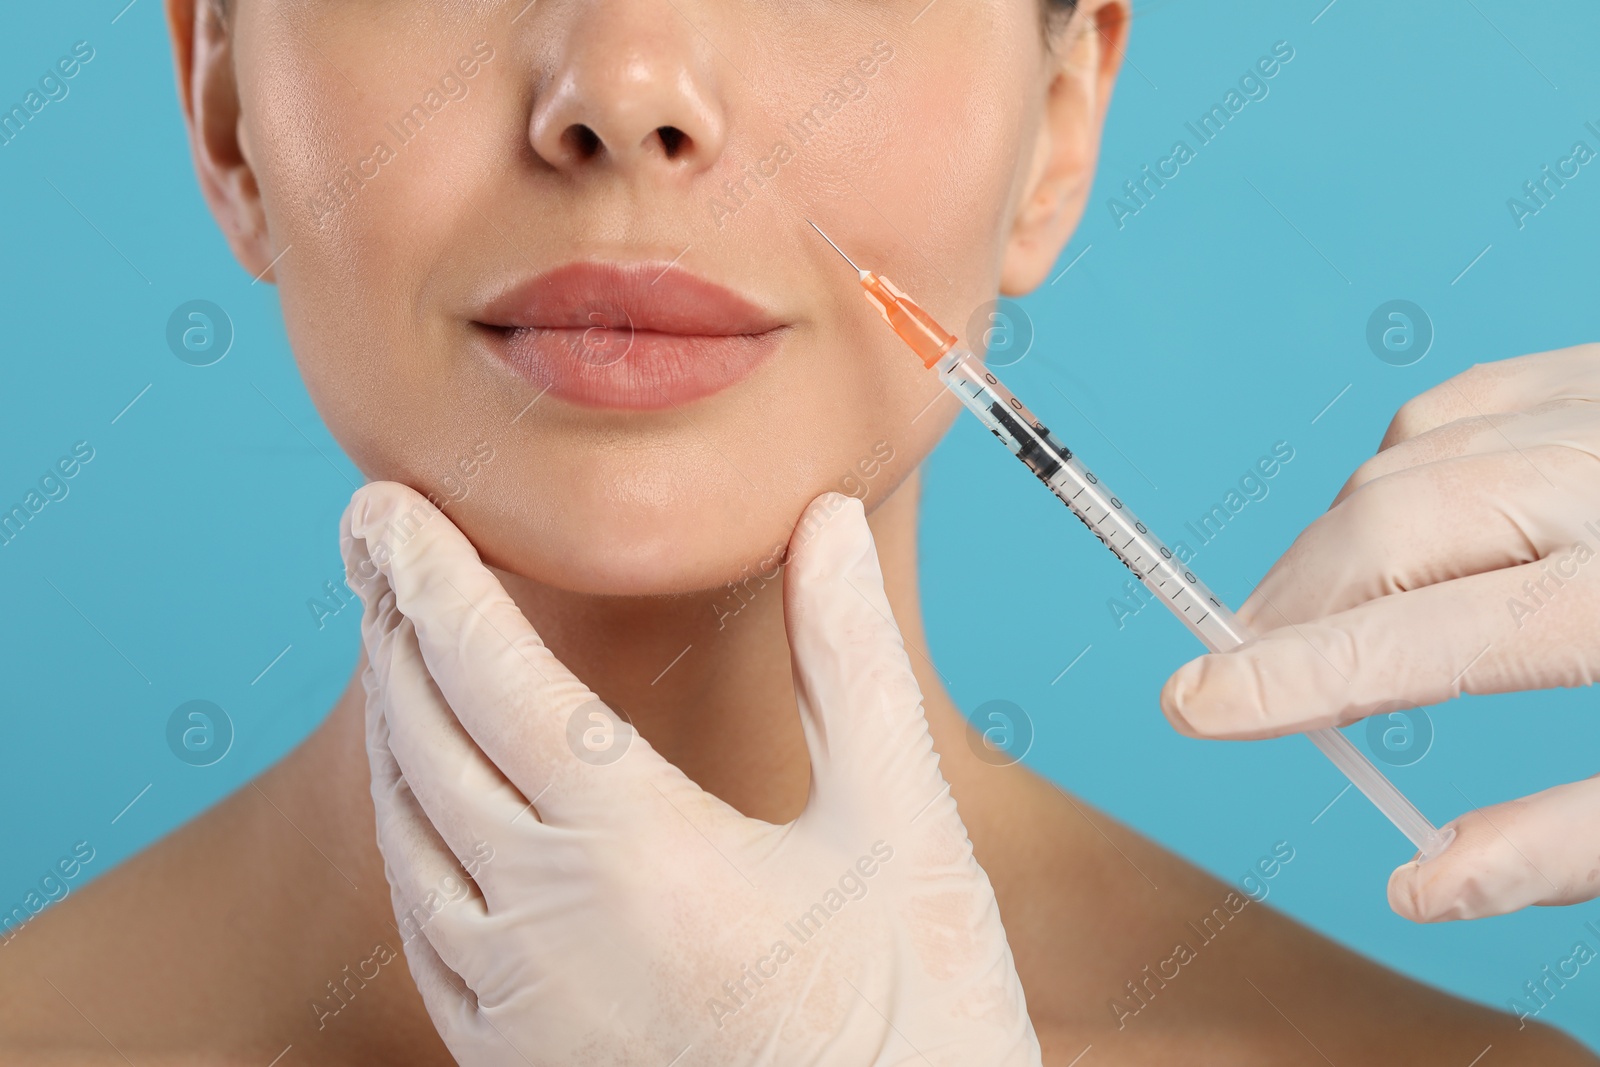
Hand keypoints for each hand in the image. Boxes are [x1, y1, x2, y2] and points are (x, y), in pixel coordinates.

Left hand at [340, 482, 1040, 1065]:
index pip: (491, 677)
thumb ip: (849, 666)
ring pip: (406, 834)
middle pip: (425, 742)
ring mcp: (516, 1011)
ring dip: (393, 726)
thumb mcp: (900, 832)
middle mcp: (545, 928)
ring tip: (398, 652)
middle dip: (394, 631)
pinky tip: (430, 807)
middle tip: (379, 552)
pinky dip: (409, 834)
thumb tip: (825, 526)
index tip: (384, 507)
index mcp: (634, 849)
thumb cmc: (916, 1022)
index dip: (429, 578)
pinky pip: (421, 929)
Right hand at [1157, 344, 1599, 921]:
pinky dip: (1398, 467)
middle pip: (1391, 522)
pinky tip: (1399, 525)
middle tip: (1242, 674)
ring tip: (1311, 617)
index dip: (1291, 678)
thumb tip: (1422, 886)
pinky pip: (1459, 401)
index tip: (1193, 702)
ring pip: (1409, 454)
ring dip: (1334, 541)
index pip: (1427, 638)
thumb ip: (1575, 837)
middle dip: (1294, 603)